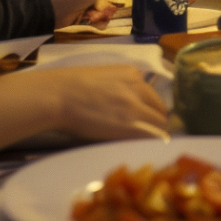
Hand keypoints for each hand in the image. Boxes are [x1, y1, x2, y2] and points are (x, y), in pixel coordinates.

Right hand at [33, 65, 169, 140]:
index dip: (148, 106)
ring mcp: (136, 106)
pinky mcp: (131, 124)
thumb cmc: (71, 88)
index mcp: (131, 73)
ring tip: (147, 141)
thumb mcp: (103, 77)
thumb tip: (124, 102)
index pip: (150, 92)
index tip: (143, 116)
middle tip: (148, 131)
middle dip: (156, 119)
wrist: (59, 96)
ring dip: (155, 131)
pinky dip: (152, 140)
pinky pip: (152, 134)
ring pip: (160, 121)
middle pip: (160, 106)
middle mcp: (139, 87)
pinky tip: (147, 146)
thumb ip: (119, 86)